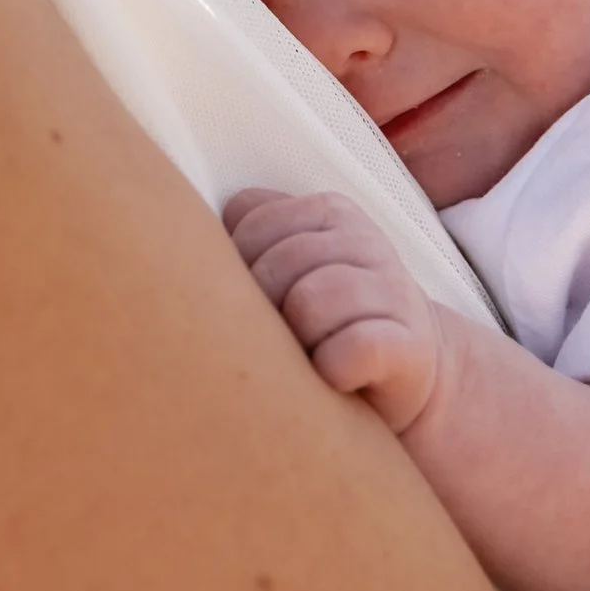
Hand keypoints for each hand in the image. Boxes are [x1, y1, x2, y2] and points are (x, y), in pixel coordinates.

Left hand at [223, 189, 443, 434]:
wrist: (408, 373)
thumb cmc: (325, 321)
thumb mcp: (290, 266)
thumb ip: (250, 238)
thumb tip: (181, 236)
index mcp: (327, 212)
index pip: (251, 224)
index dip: (237, 270)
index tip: (253, 303)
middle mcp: (363, 240)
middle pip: (277, 266)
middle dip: (264, 312)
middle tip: (276, 341)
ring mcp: (391, 289)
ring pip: (312, 302)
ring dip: (299, 343)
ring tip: (305, 360)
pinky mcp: (408, 345)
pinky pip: (354, 348)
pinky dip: (334, 367)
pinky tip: (332, 378)